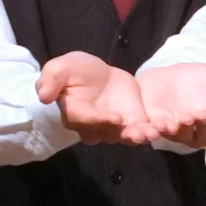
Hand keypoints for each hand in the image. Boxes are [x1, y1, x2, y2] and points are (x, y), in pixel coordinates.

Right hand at [37, 51, 156, 145]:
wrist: (95, 73)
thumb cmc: (74, 72)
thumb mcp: (60, 68)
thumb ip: (51, 80)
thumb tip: (42, 96)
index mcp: (75, 113)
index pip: (86, 120)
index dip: (100, 120)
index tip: (116, 118)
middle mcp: (93, 126)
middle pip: (108, 134)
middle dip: (124, 134)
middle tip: (140, 134)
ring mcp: (113, 127)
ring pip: (125, 136)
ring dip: (139, 137)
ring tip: (153, 134)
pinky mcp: (131, 123)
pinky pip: (140, 130)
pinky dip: (151, 130)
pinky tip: (163, 128)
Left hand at [135, 62, 205, 148]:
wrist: (171, 75)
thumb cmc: (203, 82)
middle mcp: (200, 132)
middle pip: (204, 137)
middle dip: (202, 126)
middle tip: (200, 114)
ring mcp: (178, 132)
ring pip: (181, 137)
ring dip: (180, 130)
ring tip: (178, 119)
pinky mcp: (156, 127)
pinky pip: (156, 134)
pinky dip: (155, 131)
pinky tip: (156, 124)